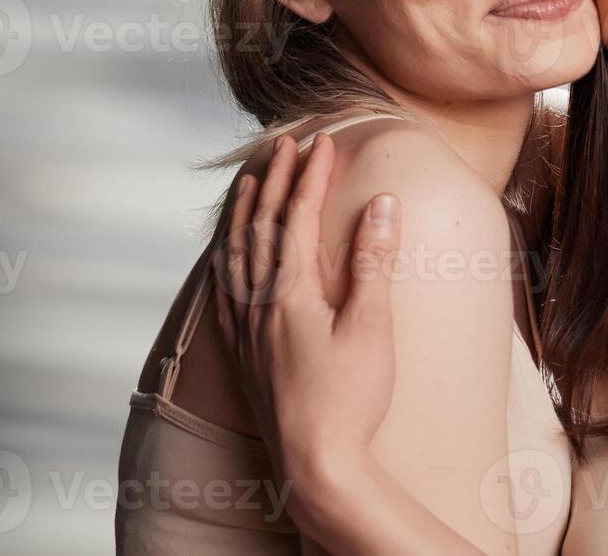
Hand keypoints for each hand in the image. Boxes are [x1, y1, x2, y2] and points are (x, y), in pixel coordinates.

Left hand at [213, 133, 402, 489]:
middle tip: (287, 145)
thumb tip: (383, 203)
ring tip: (250, 181)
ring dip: (244, 212)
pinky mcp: (243, 354)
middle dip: (275, 180)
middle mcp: (259, 305)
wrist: (316, 465)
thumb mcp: (371, 326)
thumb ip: (372, 261)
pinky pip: (224, 290)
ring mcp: (246, 330)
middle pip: (260, 226)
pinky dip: (226, 257)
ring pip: (235, 254)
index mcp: (290, 293)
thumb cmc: (349, 400)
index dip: (310, 176)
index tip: (322, 142)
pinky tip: (228, 254)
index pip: (297, 217)